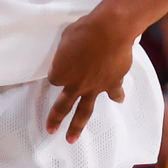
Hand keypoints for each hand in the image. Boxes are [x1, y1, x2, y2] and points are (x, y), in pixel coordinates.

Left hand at [42, 5, 139, 143]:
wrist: (111, 30)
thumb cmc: (86, 29)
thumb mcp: (67, 38)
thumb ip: (65, 53)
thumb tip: (67, 58)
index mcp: (60, 72)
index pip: (54, 80)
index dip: (57, 73)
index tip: (60, 68)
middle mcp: (75, 84)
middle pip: (62, 106)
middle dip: (55, 120)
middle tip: (50, 130)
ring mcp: (94, 87)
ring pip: (84, 112)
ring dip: (78, 126)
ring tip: (72, 138)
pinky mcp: (112, 83)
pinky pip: (114, 94)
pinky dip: (116, 96)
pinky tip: (117, 99)